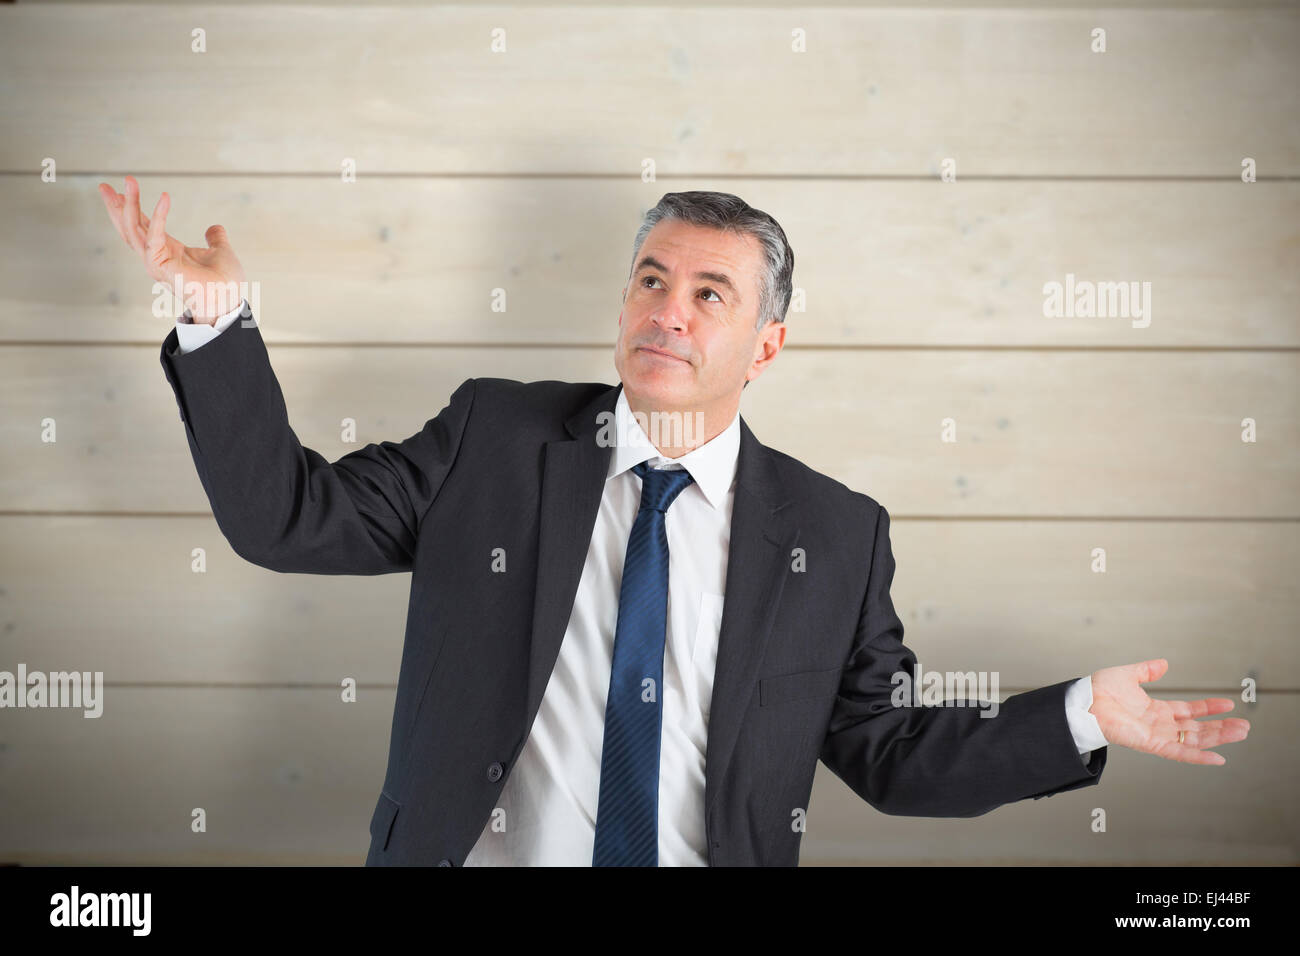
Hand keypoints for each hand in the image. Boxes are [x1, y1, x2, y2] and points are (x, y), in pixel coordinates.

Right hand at [98, 175, 246, 323]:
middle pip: (129, 228)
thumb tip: (215, 228)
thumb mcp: (220, 252)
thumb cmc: (224, 283)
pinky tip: (165, 197)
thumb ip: (215, 239)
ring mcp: (156, 262)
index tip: (124, 189)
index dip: (132, 208)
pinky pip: (155, 236)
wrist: (228, 301)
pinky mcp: (160, 266)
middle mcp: (157, 256)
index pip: (143, 226)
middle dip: (117, 206)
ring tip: (129, 182)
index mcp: (167, 251)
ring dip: (129, 204)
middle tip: (104, 186)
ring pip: (134, 229)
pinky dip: (159, 216)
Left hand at [1089, 659, 1249, 764]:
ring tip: (1241, 733)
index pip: (1188, 710)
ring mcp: (1156, 735)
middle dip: (1221, 727)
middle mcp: (1158, 724)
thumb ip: (1147, 670)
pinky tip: (1218, 758)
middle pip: (1197, 728)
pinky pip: (1178, 752)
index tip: (1229, 704)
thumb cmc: (1099, 690)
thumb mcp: (1128, 675)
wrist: (1083, 701)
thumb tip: (1164, 663)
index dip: (1208, 708)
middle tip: (1245, 726)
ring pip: (1194, 740)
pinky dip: (1198, 756)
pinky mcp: (1150, 744)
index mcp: (1155, 709)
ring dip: (1218, 738)